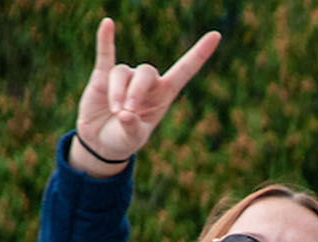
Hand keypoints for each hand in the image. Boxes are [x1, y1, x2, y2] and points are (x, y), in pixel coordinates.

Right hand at [71, 17, 219, 171]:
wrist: (100, 141)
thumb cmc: (123, 139)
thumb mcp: (132, 139)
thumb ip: (132, 128)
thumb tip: (125, 115)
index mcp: (165, 95)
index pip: (185, 70)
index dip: (199, 54)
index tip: (216, 35)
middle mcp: (147, 83)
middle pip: (146, 71)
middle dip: (136, 90)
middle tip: (127, 112)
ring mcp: (125, 78)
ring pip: (123, 72)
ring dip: (117, 92)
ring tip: (116, 112)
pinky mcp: (103, 76)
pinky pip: (105, 54)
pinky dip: (105, 40)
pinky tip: (107, 24)